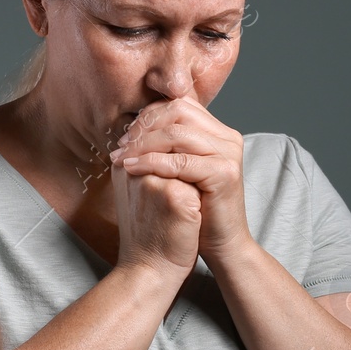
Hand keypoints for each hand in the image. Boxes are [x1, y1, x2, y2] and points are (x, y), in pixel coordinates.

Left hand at [111, 96, 251, 265]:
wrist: (222, 244)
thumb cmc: (198, 210)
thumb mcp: (181, 170)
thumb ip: (167, 146)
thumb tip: (132, 127)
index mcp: (218, 132)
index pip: (178, 105)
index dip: (147, 117)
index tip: (125, 138)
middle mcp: (227, 137)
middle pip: (178, 111)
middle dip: (144, 127)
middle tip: (122, 146)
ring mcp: (229, 153)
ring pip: (176, 133)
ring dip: (142, 144)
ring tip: (122, 158)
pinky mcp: (225, 173)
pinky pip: (180, 161)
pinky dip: (151, 162)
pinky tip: (131, 169)